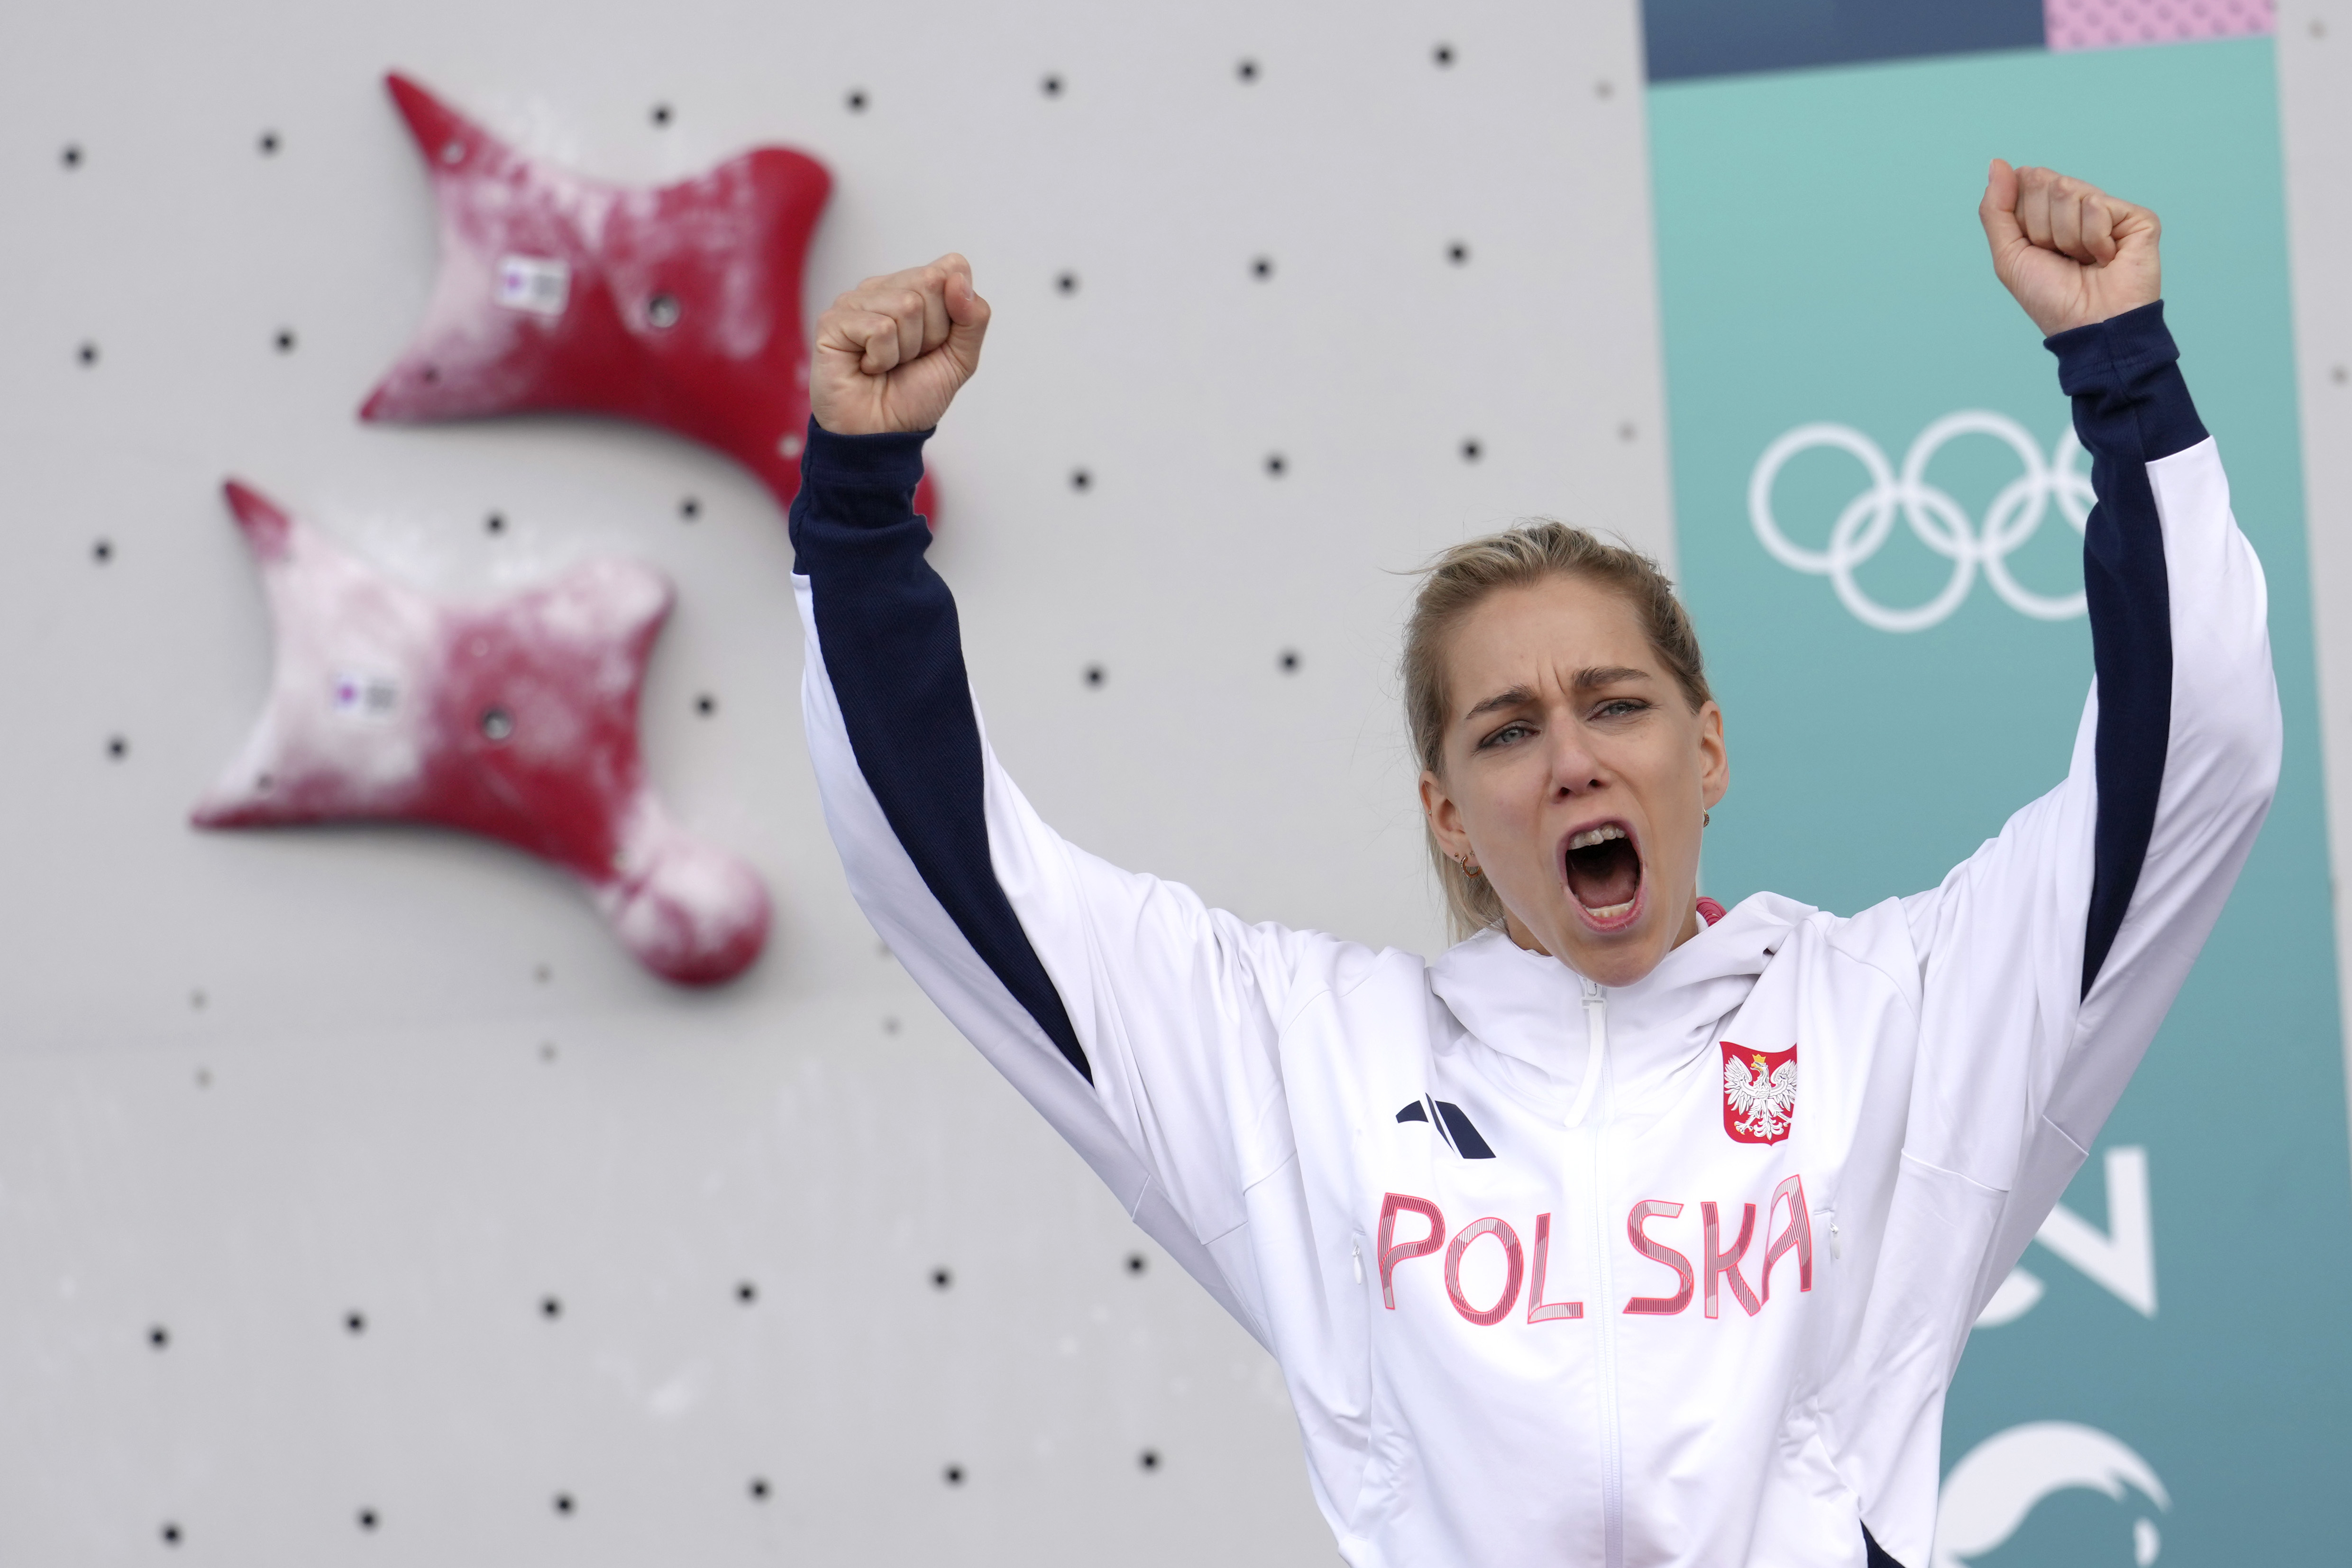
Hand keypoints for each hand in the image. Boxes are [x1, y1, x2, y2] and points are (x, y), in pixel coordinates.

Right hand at [809, 254, 990, 434]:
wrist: (882, 434)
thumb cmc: (914, 396)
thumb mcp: (960, 359)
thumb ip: (973, 318)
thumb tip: (958, 278)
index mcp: (914, 288)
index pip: (952, 268)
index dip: (955, 313)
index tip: (936, 344)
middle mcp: (884, 288)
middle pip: (931, 282)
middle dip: (932, 333)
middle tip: (910, 358)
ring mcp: (856, 301)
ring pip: (907, 305)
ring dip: (906, 349)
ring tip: (888, 365)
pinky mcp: (833, 321)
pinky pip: (880, 328)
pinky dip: (882, 358)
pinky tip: (867, 368)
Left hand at [1979, 159, 2161, 336]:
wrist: (2088, 326)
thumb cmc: (2050, 297)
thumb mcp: (2008, 255)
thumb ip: (1996, 209)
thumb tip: (1997, 163)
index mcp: (2049, 213)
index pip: (2025, 181)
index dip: (2022, 217)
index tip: (2035, 247)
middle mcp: (2079, 206)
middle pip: (2045, 182)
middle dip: (2042, 227)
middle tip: (2060, 256)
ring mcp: (2110, 210)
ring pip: (2069, 191)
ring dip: (2066, 237)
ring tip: (2083, 260)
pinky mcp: (2137, 217)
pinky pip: (2096, 206)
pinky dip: (2093, 240)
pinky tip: (2106, 259)